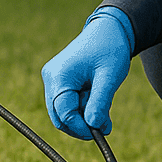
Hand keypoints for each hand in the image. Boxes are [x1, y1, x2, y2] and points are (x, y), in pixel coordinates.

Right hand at [41, 7, 133, 139]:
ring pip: (65, 111)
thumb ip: (100, 102)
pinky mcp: (60, 81)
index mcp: (59, 76)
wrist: (109, 28)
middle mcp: (51, 78)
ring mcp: (54, 79)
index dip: (80, 127)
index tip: (99, 133)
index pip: (63, 112)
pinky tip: (99, 101)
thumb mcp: (109, 76)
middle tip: (104, 126)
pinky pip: (69, 102)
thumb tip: (94, 126)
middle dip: (82, 124)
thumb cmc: (110, 48)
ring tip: (106, 109)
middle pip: (60, 115)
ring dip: (85, 115)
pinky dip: (84, 107)